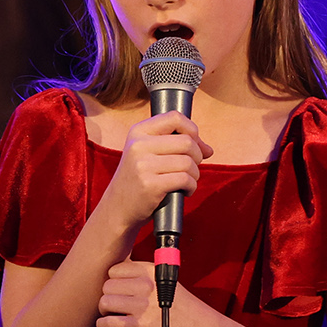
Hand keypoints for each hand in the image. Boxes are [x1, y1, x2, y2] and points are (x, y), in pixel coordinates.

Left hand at [95, 260, 214, 326]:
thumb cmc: (184, 308)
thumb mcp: (165, 282)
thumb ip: (143, 276)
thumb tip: (115, 269)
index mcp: (151, 271)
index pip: (115, 269)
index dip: (114, 281)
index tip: (119, 291)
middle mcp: (146, 285)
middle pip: (107, 285)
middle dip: (108, 296)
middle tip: (115, 306)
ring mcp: (143, 306)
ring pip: (104, 302)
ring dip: (105, 311)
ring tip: (113, 315)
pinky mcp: (141, 326)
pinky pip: (108, 322)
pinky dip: (103, 325)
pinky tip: (108, 326)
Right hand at [99, 112, 212, 231]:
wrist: (118, 208)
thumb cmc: (139, 180)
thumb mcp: (147, 154)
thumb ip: (176, 145)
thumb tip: (208, 150)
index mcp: (138, 132)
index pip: (174, 117)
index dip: (192, 130)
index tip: (194, 144)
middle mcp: (138, 145)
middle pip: (187, 141)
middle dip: (197, 156)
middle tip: (190, 168)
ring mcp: (143, 165)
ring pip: (188, 162)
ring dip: (194, 174)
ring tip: (185, 181)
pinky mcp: (150, 185)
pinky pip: (185, 179)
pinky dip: (191, 187)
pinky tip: (184, 191)